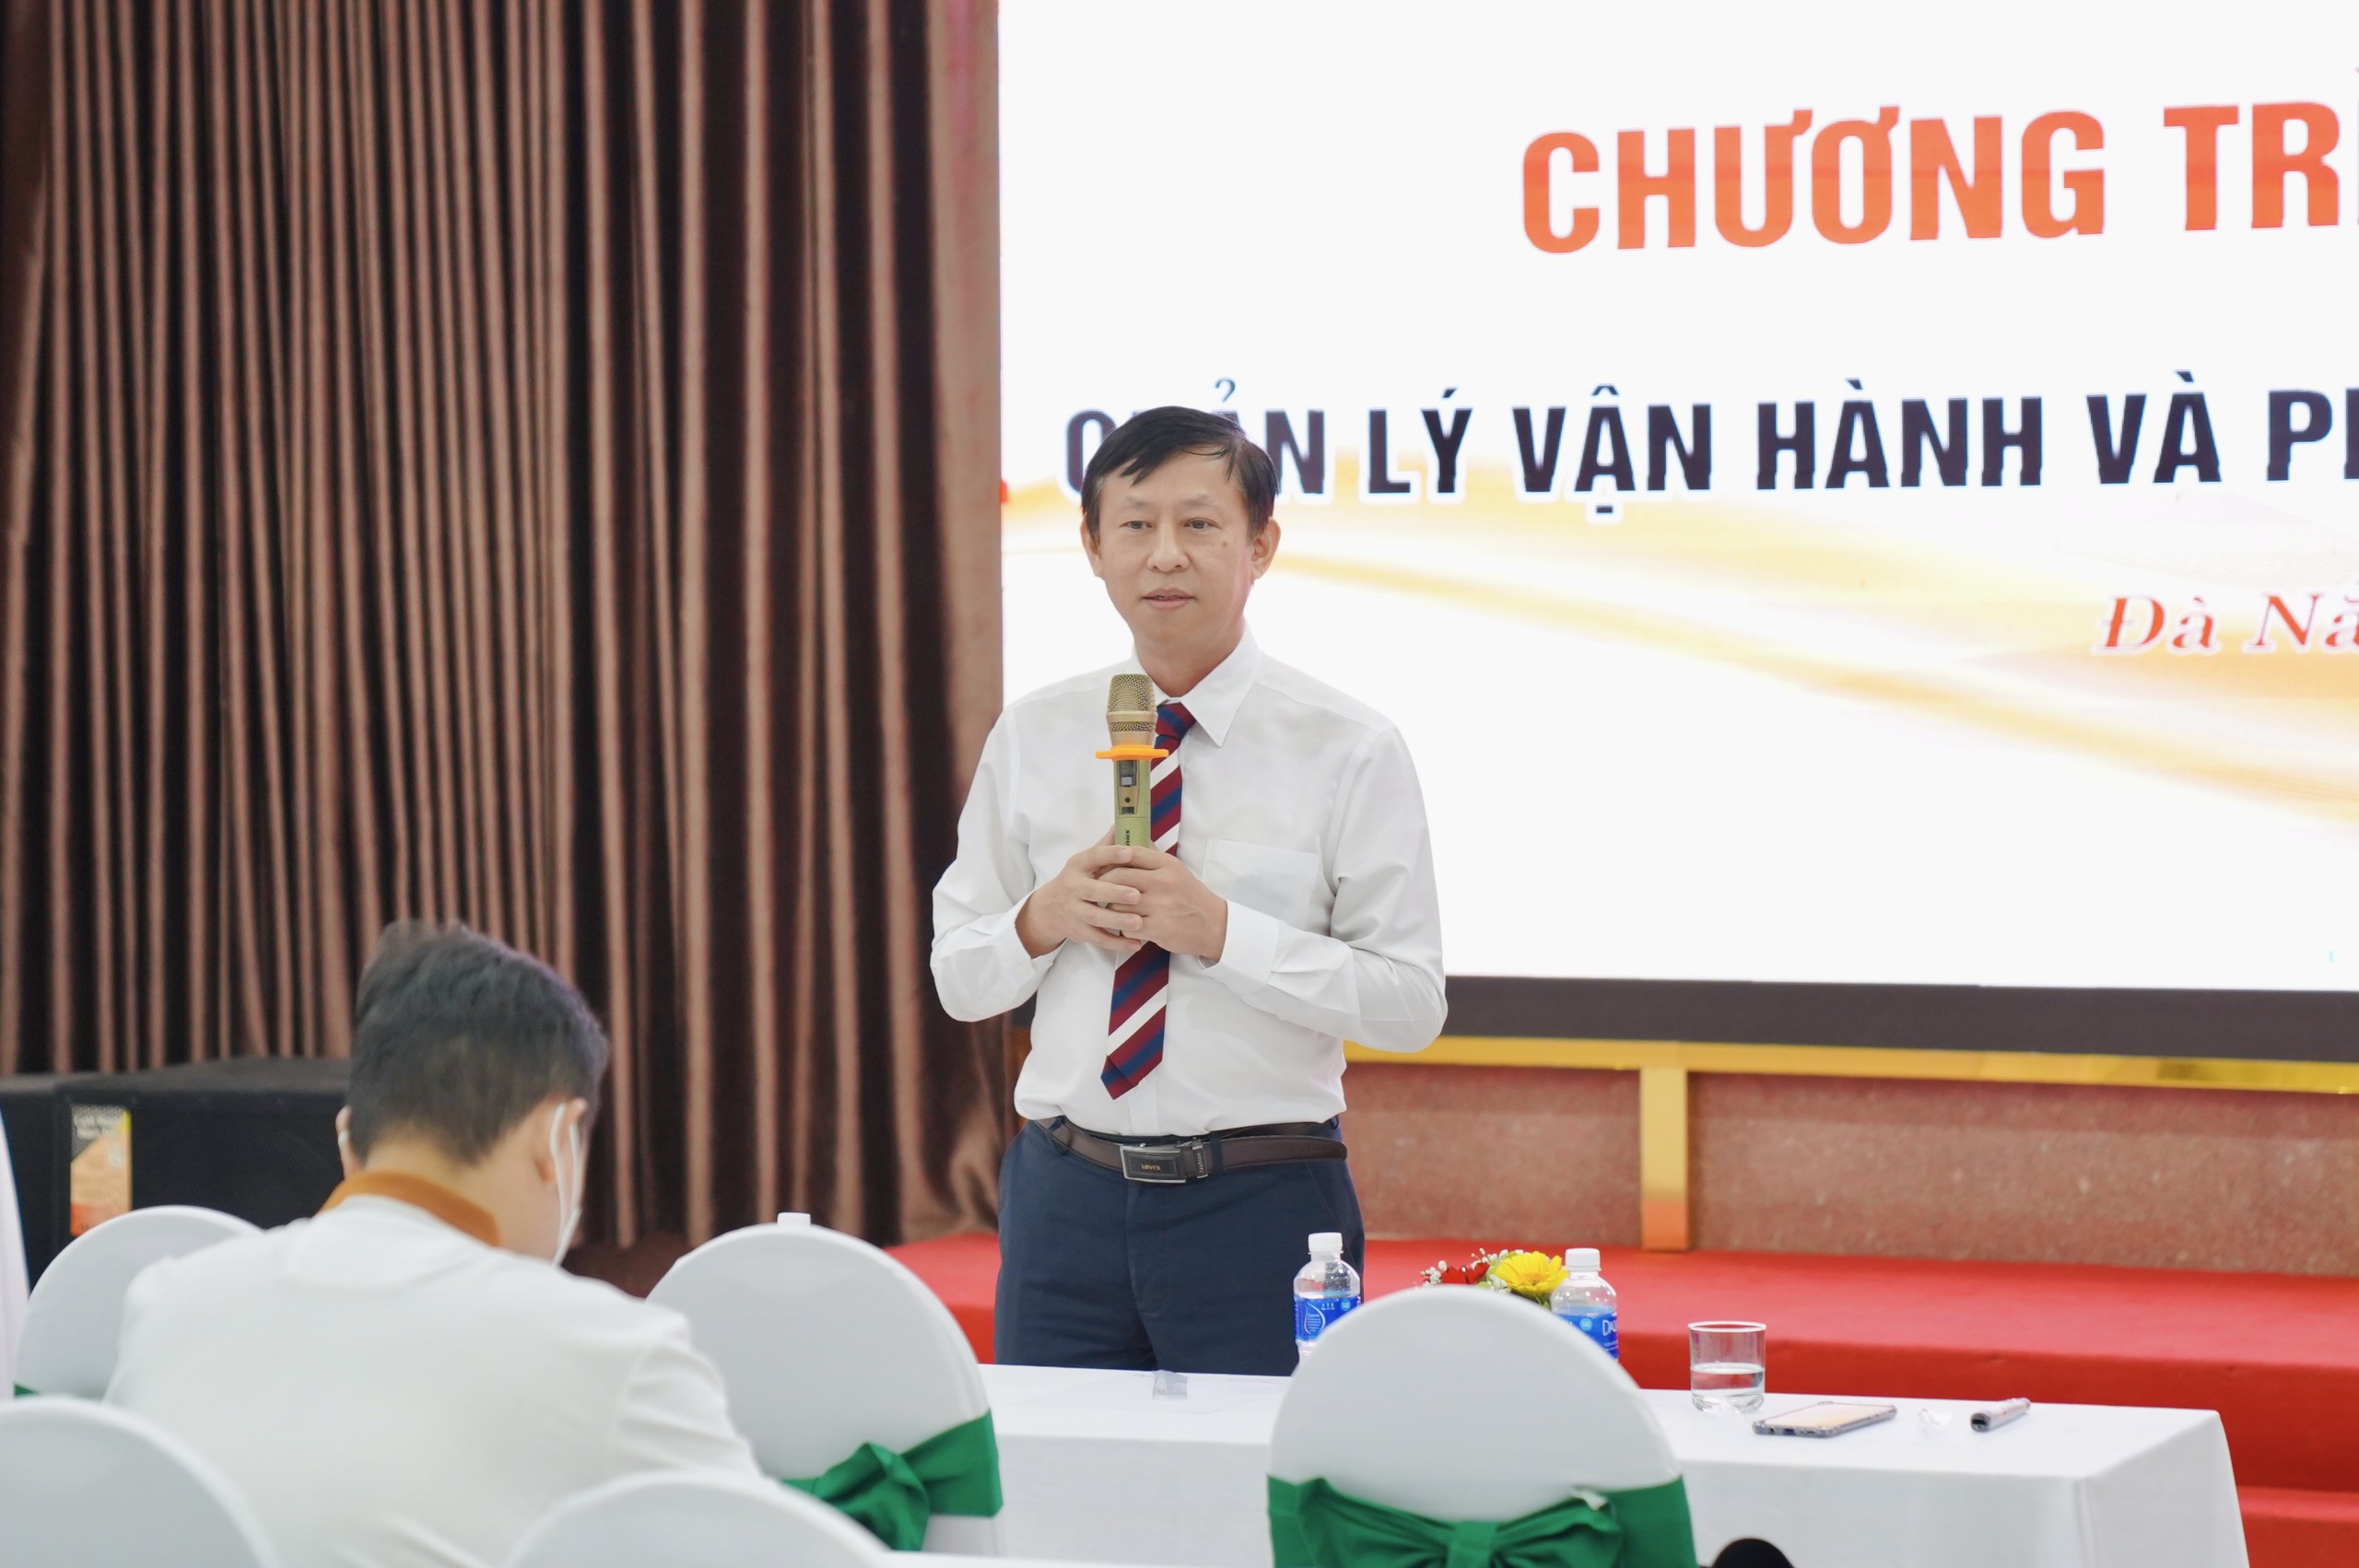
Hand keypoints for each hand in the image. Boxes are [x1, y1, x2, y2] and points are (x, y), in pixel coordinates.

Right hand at [1016, 835, 1148, 958]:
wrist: (1049, 909)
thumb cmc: (1078, 880)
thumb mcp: (1086, 861)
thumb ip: (1105, 846)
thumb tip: (1123, 822)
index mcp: (1078, 865)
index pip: (1094, 856)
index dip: (1110, 854)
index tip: (1130, 852)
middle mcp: (1073, 887)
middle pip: (1093, 890)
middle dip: (1115, 892)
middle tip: (1137, 895)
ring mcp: (1074, 910)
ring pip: (1095, 917)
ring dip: (1117, 921)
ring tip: (1138, 923)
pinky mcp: (1078, 931)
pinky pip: (1098, 938)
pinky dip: (1116, 943)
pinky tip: (1135, 944)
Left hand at [1099, 844, 1228, 961]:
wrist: (1213, 925)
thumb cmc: (1190, 896)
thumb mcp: (1176, 871)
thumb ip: (1152, 859)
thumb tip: (1125, 845)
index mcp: (1167, 865)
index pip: (1130, 853)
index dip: (1112, 859)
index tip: (1104, 866)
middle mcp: (1163, 882)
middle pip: (1118, 877)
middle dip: (1105, 884)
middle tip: (1100, 889)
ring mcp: (1160, 906)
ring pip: (1118, 903)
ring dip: (1113, 908)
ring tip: (1115, 910)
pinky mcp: (1158, 928)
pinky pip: (1126, 926)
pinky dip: (1124, 928)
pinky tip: (1129, 926)